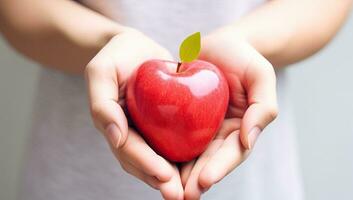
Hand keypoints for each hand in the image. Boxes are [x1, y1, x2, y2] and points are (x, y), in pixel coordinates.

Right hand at [85, 29, 182, 199]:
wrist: (136, 48)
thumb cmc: (117, 56)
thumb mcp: (101, 72)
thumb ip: (102, 104)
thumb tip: (115, 138)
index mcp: (113, 124)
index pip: (127, 149)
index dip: (144, 162)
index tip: (164, 174)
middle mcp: (129, 133)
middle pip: (143, 163)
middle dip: (159, 180)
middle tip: (178, 195)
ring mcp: (145, 131)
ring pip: (157, 159)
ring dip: (172, 177)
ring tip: (189, 192)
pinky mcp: (162, 125)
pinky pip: (172, 144)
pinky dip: (182, 159)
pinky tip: (198, 169)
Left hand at [181, 27, 277, 198]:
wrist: (218, 43)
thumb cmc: (242, 57)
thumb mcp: (260, 75)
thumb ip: (263, 107)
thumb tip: (249, 141)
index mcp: (240, 128)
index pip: (232, 154)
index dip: (219, 168)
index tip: (204, 180)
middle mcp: (219, 133)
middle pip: (208, 162)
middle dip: (196, 180)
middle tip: (181, 196)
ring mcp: (200, 128)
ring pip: (189, 155)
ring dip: (178, 175)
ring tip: (167, 190)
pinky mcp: (181, 119)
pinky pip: (173, 136)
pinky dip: (164, 152)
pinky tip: (152, 164)